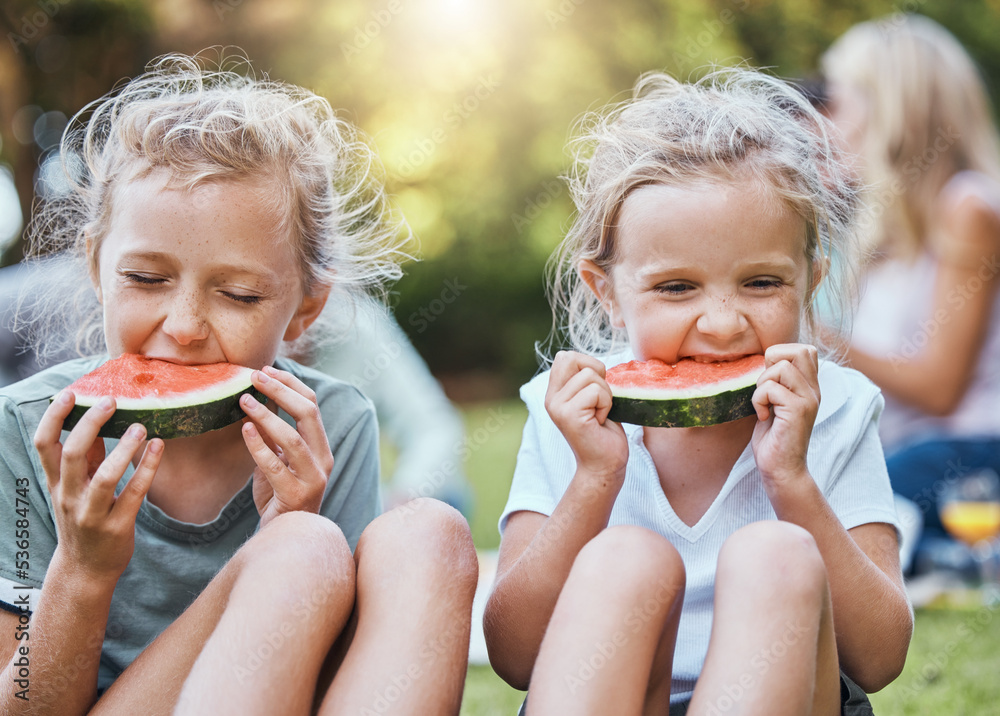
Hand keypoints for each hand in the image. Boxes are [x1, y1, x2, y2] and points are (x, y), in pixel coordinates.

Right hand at [33, 390, 162, 581]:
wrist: (85, 571)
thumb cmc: (83, 519)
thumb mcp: (75, 488)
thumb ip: (86, 458)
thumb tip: (97, 421)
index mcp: (56, 483)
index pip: (44, 444)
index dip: (53, 418)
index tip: (69, 393)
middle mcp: (69, 496)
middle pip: (72, 454)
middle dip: (90, 424)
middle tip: (112, 401)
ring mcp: (92, 513)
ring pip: (104, 477)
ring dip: (124, 449)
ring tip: (141, 427)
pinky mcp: (117, 526)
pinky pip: (134, 493)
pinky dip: (147, 468)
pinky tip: (159, 447)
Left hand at [239, 366, 333, 526]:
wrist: (283, 535)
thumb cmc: (278, 495)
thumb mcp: (278, 459)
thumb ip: (273, 434)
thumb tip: (255, 398)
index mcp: (321, 447)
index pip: (312, 405)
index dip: (289, 384)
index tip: (266, 370)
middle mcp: (323, 460)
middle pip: (308, 413)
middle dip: (280, 391)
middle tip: (254, 377)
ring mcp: (312, 478)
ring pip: (292, 438)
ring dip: (266, 415)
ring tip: (244, 401)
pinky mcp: (295, 495)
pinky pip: (275, 466)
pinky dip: (258, 445)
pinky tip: (245, 430)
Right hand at [544, 351, 628, 486]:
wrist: (604, 466)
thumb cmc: (603, 432)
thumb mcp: (590, 399)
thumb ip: (582, 380)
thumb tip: (578, 357)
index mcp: (554, 393)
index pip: (565, 356)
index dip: (588, 365)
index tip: (594, 392)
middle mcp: (551, 399)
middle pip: (572, 358)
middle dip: (596, 373)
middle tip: (599, 400)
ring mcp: (558, 407)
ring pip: (590, 376)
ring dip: (605, 394)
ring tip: (600, 415)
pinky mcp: (569, 416)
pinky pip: (597, 391)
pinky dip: (607, 404)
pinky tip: (601, 421)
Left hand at [750, 344, 819, 492]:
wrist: (781, 469)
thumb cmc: (774, 438)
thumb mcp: (776, 402)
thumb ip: (777, 381)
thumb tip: (768, 358)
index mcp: (809, 387)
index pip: (805, 349)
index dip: (781, 354)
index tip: (770, 380)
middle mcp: (813, 390)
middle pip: (800, 350)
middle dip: (773, 360)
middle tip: (767, 386)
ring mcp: (808, 400)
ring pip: (781, 367)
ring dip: (762, 384)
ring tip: (764, 405)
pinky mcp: (798, 410)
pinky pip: (770, 388)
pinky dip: (758, 400)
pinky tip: (764, 417)